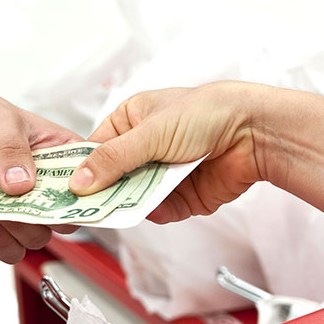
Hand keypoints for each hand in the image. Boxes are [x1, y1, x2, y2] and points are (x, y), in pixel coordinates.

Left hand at [0, 90, 81, 262]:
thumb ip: (11, 148)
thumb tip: (22, 184)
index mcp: (56, 153)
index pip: (87, 181)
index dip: (82, 196)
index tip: (62, 201)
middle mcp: (41, 184)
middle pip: (61, 220)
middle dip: (39, 219)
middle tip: (17, 205)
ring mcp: (16, 206)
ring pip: (34, 240)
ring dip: (15, 233)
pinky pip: (3, 248)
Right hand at [68, 81, 265, 222]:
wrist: (255, 131)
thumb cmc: (206, 112)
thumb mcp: (149, 132)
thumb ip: (112, 159)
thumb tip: (80, 180)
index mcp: (131, 121)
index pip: (95, 149)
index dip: (82, 169)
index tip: (68, 189)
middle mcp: (144, 147)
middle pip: (112, 177)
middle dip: (106, 191)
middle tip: (91, 206)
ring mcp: (162, 172)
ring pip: (134, 196)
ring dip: (132, 201)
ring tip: (127, 205)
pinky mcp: (182, 194)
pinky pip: (160, 210)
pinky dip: (158, 211)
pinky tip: (159, 206)